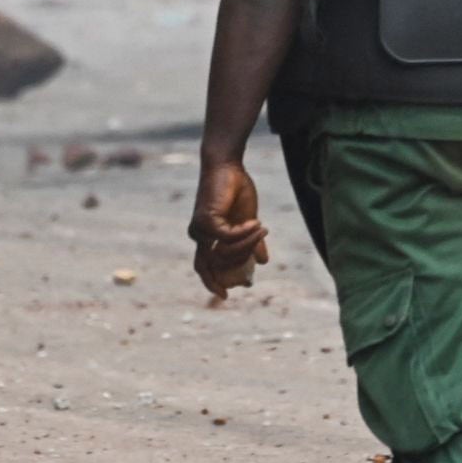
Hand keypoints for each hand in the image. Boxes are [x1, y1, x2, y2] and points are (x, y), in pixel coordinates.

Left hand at [189, 158, 267, 296]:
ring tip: (262, 230)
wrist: (228, 166)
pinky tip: (256, 223)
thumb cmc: (236, 191)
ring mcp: (199, 229)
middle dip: (237, 264)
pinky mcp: (206, 220)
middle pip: (216, 264)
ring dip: (247, 244)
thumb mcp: (247, 221)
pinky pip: (228, 238)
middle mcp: (198, 236)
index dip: (211, 283)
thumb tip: (263, 263)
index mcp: (205, 238)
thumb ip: (251, 242)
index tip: (224, 296)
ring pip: (225, 252)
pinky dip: (244, 233)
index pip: (203, 267)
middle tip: (255, 258)